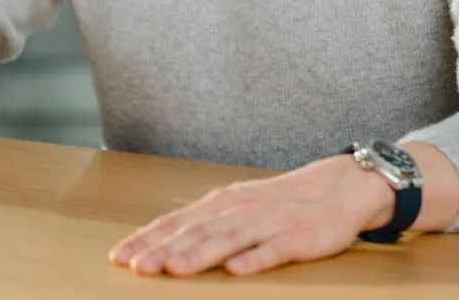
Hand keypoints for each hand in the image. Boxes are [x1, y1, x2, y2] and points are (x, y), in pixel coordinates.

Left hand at [109, 155, 394, 276]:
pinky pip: (274, 250)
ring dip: (199, 255)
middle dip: (162, 249)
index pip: (176, 221)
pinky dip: (255, 259)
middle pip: (195, 231)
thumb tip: (163, 242)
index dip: (147, 238)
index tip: (120, 255)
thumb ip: (205, 224)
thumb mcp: (238, 207)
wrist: (339, 186)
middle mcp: (239, 210)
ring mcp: (269, 223)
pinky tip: (237, 271)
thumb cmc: (281, 202)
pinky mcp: (298, 237)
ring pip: (228, 239)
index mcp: (222, 204)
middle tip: (135, 267)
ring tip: (173, 269)